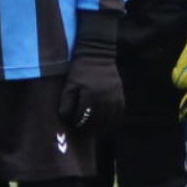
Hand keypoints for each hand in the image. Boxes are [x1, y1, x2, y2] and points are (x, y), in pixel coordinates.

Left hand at [59, 11, 122, 132]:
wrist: (97, 56)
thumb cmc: (80, 70)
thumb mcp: (69, 84)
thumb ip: (66, 101)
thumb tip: (65, 118)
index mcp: (91, 95)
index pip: (83, 116)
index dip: (76, 122)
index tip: (72, 123)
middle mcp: (105, 98)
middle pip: (97, 121)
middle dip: (88, 127)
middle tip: (82, 130)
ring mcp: (115, 97)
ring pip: (110, 119)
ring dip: (102, 127)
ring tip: (94, 130)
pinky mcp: (121, 95)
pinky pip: (119, 112)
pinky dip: (114, 121)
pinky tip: (108, 125)